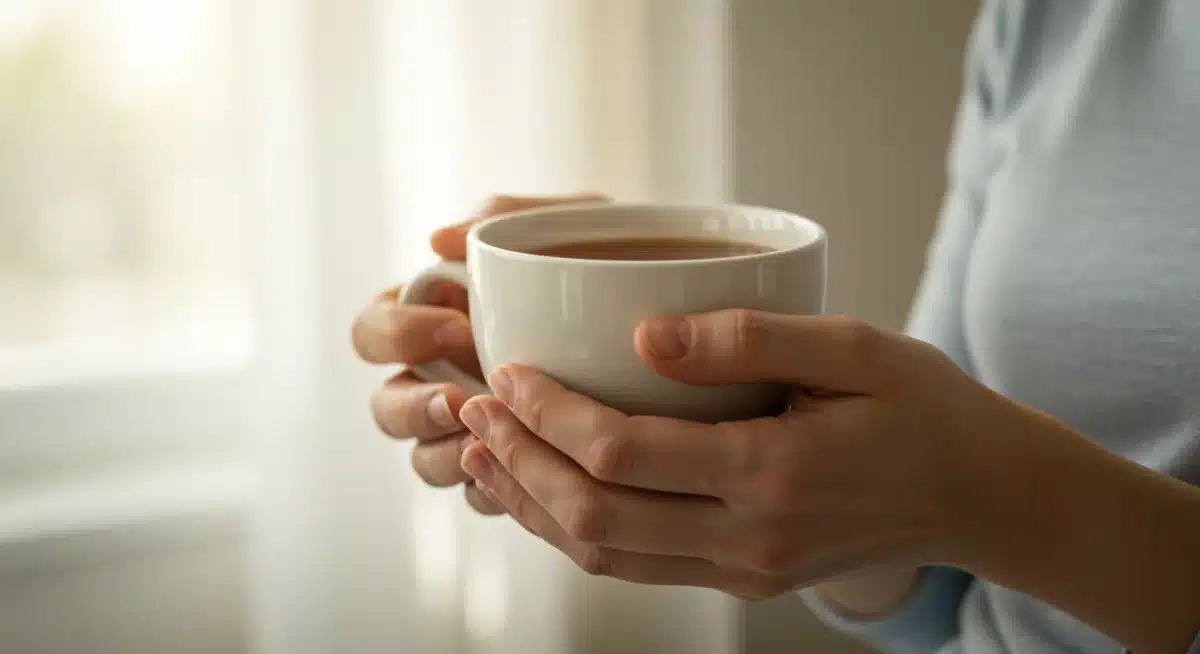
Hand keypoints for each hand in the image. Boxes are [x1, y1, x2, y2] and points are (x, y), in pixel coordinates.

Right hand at [351, 193, 607, 514]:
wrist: (678, 325)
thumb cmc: (609, 265)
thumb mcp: (568, 225)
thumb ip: (504, 218)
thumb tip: (438, 239)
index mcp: (430, 318)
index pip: (372, 332)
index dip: (399, 335)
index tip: (458, 326)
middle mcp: (438, 379)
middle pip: (385, 407)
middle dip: (413, 408)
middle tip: (460, 401)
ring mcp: (470, 429)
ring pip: (424, 461)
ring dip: (448, 456)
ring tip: (493, 443)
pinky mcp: (510, 469)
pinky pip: (482, 495)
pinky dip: (498, 490)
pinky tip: (533, 478)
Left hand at [455, 310, 1035, 596]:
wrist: (979, 496)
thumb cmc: (921, 407)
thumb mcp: (854, 348)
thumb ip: (748, 338)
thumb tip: (643, 331)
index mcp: (772, 474)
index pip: (623, 454)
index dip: (549, 414)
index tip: (506, 372)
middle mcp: (749, 538)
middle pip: (595, 517)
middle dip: (520, 462)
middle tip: (472, 409)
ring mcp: (744, 570)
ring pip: (606, 555)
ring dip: (535, 503)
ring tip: (484, 451)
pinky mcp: (743, 578)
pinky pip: (637, 565)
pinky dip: (577, 530)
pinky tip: (545, 490)